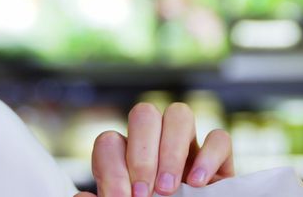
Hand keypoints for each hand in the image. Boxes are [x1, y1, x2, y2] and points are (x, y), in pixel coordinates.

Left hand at [74, 102, 233, 196]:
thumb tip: (83, 196)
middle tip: (144, 193)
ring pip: (179, 114)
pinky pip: (219, 137)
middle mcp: (155, 144)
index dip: (112, 169)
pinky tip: (198, 183)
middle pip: (143, 115)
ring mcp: (188, 146)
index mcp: (125, 157)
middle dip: (141, 154)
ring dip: (171, 150)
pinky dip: (209, 156)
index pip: (110, 142)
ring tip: (168, 189)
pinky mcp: (219, 159)